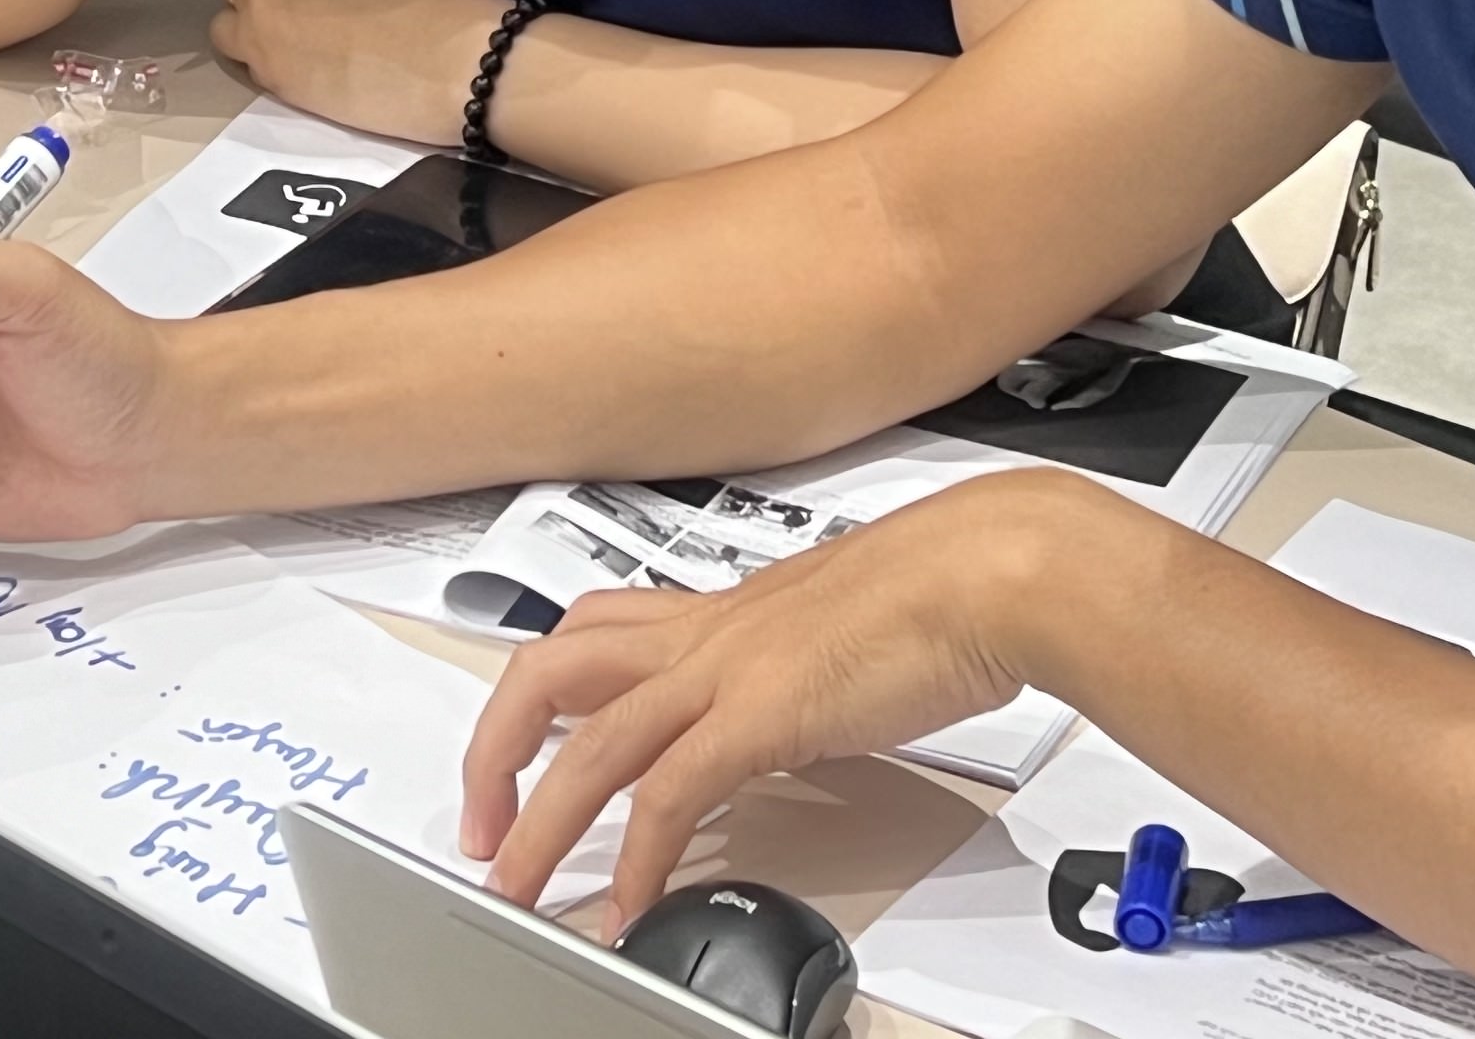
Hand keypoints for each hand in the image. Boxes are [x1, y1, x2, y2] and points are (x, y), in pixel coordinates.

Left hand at [213, 0, 501, 145]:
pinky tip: (310, 82)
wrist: (455, 59)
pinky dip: (270, 74)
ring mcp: (257, 29)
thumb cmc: (437, 3)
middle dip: (268, 7)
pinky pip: (249, 72)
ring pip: (228, 31)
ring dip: (255, 40)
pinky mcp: (268, 79)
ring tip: (300, 58)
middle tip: (308, 30)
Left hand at [459, 470, 1117, 925]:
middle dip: (496, 748)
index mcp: (721, 608)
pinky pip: (670, 794)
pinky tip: (631, 904)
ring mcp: (728, 669)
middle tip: (481, 821)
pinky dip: (640, 857)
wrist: (993, 569)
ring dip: (540, 820)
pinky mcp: (762, 714)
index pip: (591, 631)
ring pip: (589, 741)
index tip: (517, 749)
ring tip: (517, 884)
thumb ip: (798, 667)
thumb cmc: (946, 587)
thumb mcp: (840, 628)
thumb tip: (795, 706)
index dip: (538, 691)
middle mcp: (707, 631)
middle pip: (549, 670)